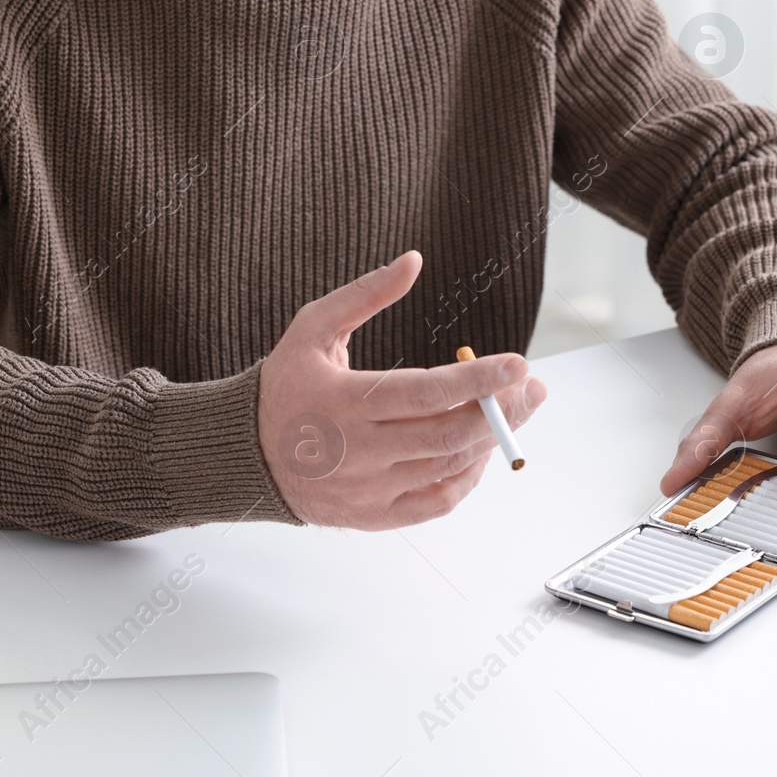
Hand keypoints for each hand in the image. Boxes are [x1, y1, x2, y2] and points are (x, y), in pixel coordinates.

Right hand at [258, 250, 545, 528]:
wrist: (243, 455)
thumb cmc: (283, 386)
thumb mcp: (313, 328)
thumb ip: (366, 294)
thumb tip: (414, 260)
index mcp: (346, 401)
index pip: (429, 391)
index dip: (480, 378)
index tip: (519, 363)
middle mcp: (360, 451)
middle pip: (450, 433)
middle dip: (503, 410)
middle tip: (533, 388)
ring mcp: (368, 489)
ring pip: (449, 467)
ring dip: (492, 438)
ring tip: (516, 410)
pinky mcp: (374, 516)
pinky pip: (437, 502)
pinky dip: (467, 477)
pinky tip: (480, 448)